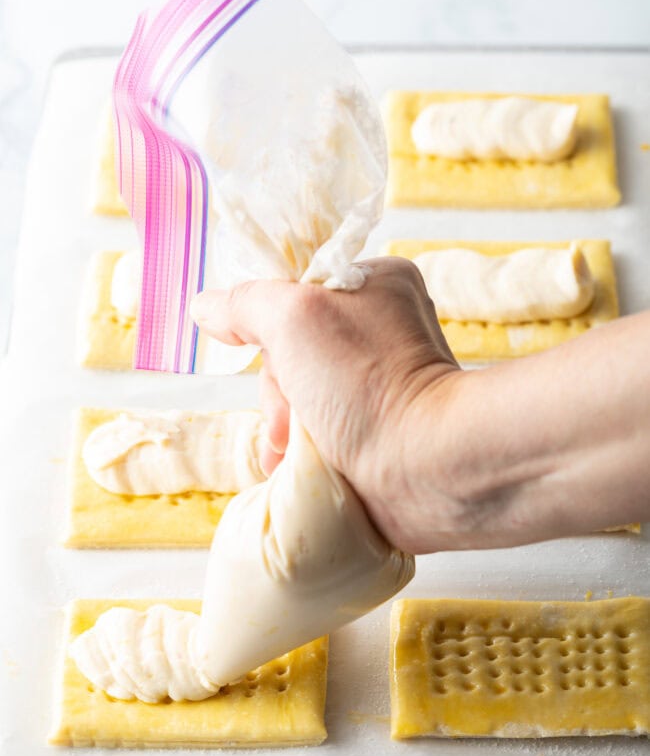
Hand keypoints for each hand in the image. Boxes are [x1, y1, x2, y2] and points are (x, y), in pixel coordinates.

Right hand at [191, 257, 460, 548]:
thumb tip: (206, 307)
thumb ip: (246, 303)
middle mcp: (384, 332)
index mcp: (375, 286)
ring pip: (304, 397)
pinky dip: (304, 450)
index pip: (296, 295)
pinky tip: (294, 468)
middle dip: (278, 393)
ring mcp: (383, 386)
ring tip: (284, 457)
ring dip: (284, 429)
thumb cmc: (366, 383)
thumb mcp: (294, 318)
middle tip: (284, 425)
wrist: (430, 468)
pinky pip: (324, 432)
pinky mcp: (384, 434)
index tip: (265, 359)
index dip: (269, 330)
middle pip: (295, 352)